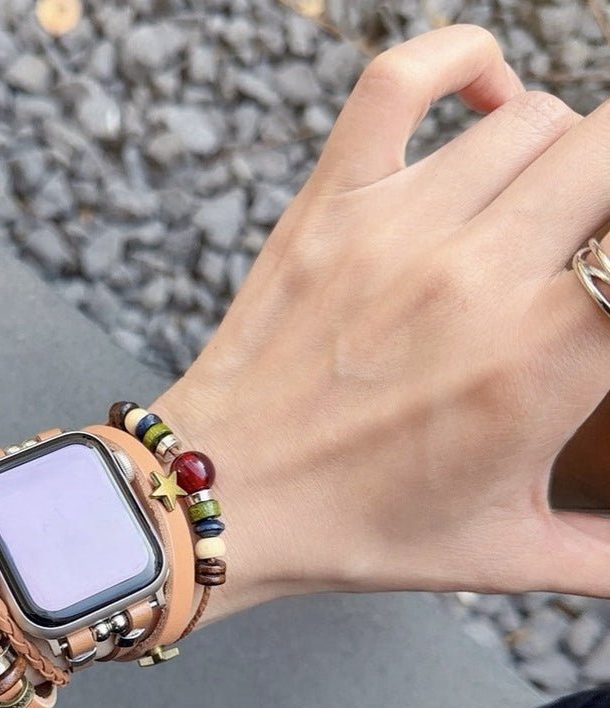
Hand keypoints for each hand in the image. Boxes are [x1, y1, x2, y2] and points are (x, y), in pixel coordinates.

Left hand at [155, 25, 609, 623]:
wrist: (224, 500)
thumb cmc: (355, 531)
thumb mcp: (498, 555)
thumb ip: (604, 557)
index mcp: (544, 359)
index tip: (607, 285)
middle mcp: (480, 276)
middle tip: (592, 239)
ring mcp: (395, 229)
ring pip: (532, 118)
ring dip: (558, 152)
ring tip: (539, 205)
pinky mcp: (326, 206)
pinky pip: (402, 79)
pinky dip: (459, 62)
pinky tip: (481, 100)